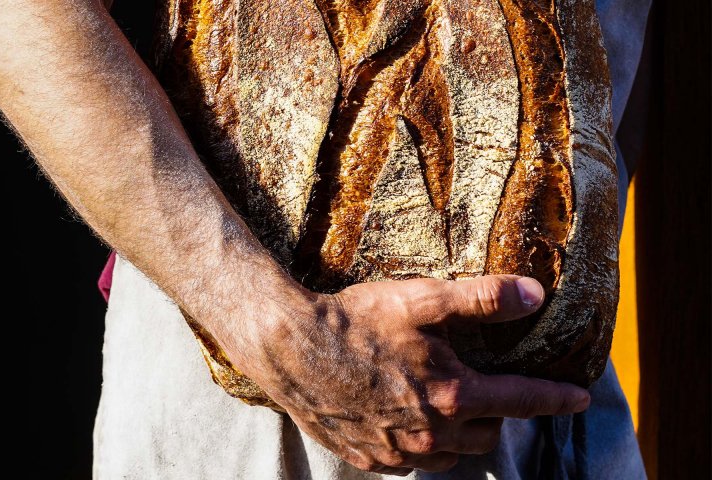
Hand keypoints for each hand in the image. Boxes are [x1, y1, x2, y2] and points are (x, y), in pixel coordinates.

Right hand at [236, 275, 589, 475]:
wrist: (290, 349)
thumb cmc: (356, 320)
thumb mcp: (420, 299)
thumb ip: (481, 299)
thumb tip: (534, 296)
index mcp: (452, 395)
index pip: (521, 402)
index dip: (556, 399)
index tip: (579, 398)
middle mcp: (431, 433)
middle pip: (489, 434)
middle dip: (499, 413)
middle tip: (490, 388)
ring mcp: (399, 452)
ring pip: (452, 454)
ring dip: (461, 432)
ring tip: (450, 405)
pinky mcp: (371, 460)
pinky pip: (413, 462)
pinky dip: (423, 444)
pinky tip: (408, 418)